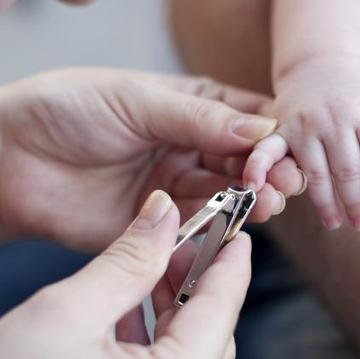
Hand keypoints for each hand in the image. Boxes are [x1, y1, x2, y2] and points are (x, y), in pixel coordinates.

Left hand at [0, 68, 296, 250]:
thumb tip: (260, 128)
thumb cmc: (70, 111)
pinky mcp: (162, 219)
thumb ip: (198, 118)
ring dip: (253, 196)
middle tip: (285, 179)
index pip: (245, 116)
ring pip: (229, 191)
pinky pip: (202, 221)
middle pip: (245, 157)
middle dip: (269, 168)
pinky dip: (224, 221)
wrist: (16, 160)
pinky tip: (240, 218)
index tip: (283, 146)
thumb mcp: (137, 101)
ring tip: (267, 199)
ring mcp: (178, 182)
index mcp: (189, 106)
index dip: (270, 131)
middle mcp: (190, 144)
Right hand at [0, 190, 250, 357]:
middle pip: (211, 327)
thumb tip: (164, 213)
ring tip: (158, 265)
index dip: (233, 263)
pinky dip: (155, 332)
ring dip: (175, 303)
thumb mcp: (67, 315)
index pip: (223, 308)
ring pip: (189, 346)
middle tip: (185, 242)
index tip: (236, 234)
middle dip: (199, 279)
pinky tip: (135, 307)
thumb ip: (127, 261)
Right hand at [243, 57, 359, 230]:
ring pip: (316, 173)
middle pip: (348, 171)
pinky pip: (267, 151)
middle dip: (356, 203)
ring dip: (326, 204)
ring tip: (335, 223)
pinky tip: (253, 189)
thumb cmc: (356, 93)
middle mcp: (334, 118)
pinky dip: (257, 169)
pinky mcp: (281, 127)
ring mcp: (304, 124)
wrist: (319, 62)